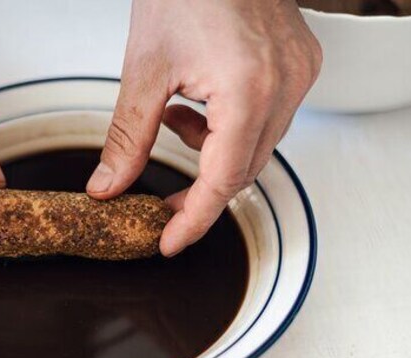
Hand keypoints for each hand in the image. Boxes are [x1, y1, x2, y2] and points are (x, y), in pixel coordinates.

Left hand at [87, 0, 320, 255]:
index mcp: (248, 89)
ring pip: (257, 147)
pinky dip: (230, 127)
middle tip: (163, 200)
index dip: (194, 219)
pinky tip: (200, 103)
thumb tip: (108, 186)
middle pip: (243, 170)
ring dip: (213, 153)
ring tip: (175, 122)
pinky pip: (269, 119)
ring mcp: (300, 74)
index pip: (222, 180)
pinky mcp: (301, 63)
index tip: (169, 242)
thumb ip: (127, 136)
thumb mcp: (143, 69)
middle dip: (200, 190)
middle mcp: (285, 85)